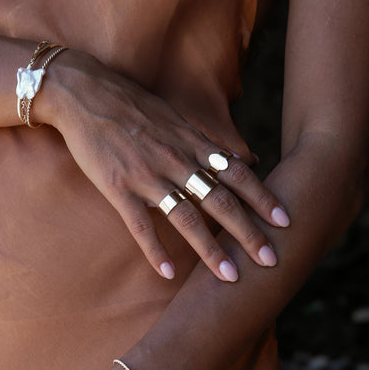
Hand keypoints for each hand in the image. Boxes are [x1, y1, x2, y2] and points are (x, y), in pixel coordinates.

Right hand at [38, 49, 289, 280]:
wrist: (83, 92)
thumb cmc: (129, 105)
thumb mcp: (173, 118)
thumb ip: (201, 144)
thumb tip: (234, 159)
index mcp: (190, 143)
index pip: (236, 173)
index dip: (262, 197)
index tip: (285, 220)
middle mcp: (176, 160)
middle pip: (221, 201)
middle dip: (248, 233)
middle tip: (271, 260)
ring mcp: (147, 175)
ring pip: (187, 218)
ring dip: (211, 250)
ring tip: (230, 277)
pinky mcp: (118, 187)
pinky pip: (141, 225)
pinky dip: (155, 250)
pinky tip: (169, 273)